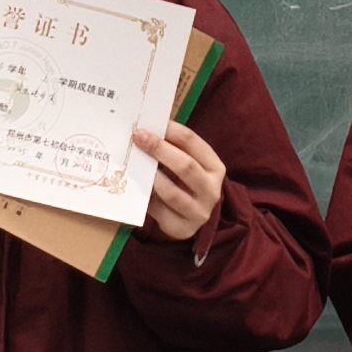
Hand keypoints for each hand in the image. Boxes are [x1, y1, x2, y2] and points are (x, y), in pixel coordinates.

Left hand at [132, 120, 226, 242]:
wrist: (193, 216)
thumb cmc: (186, 182)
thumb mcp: (188, 163)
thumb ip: (174, 149)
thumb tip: (147, 128)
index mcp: (215, 167)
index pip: (194, 143)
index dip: (171, 131)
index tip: (150, 123)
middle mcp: (212, 190)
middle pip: (186, 166)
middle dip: (159, 149)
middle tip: (138, 137)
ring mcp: (199, 212)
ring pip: (171, 192)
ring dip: (151, 176)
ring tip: (135, 163)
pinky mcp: (183, 228)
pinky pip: (160, 211)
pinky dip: (147, 198)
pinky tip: (137, 187)